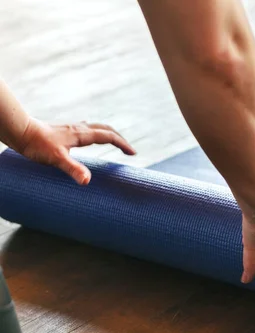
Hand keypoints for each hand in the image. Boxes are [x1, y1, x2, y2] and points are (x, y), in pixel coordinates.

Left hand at [15, 118, 135, 184]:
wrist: (20, 131)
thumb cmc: (37, 145)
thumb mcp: (57, 159)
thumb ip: (73, 169)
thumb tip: (87, 181)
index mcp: (82, 134)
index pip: (109, 137)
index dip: (123, 144)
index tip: (133, 153)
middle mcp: (80, 129)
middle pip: (106, 130)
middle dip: (120, 139)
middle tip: (129, 150)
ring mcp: (72, 129)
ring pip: (97, 128)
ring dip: (110, 135)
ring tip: (115, 143)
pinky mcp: (65, 131)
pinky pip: (87, 130)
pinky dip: (96, 134)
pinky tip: (90, 139)